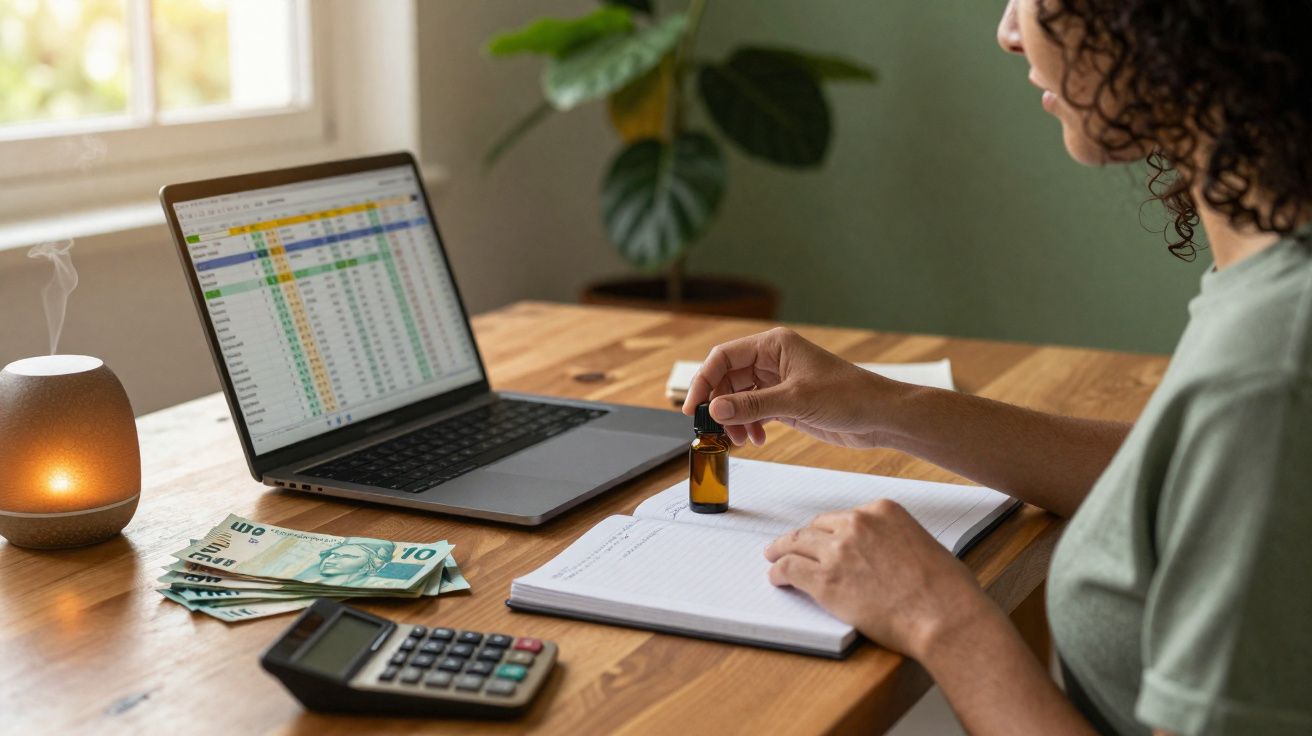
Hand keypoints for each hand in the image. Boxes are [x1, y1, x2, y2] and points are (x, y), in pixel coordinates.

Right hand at [681, 327, 902, 447]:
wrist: (880, 416)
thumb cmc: (848, 396)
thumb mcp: (795, 400)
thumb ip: (751, 404)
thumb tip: (715, 409)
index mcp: (774, 345)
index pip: (724, 357)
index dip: (704, 381)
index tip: (693, 408)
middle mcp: (773, 359)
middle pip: (728, 379)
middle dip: (720, 405)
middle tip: (715, 430)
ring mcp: (779, 381)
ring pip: (739, 397)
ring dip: (735, 419)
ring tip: (742, 440)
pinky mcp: (787, 402)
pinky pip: (755, 411)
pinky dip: (750, 425)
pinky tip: (758, 439)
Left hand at [764, 499, 991, 658]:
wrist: (943, 614)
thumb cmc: (945, 589)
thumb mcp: (923, 545)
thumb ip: (895, 541)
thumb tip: (883, 556)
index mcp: (883, 511)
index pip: (845, 517)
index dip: (831, 531)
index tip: (825, 538)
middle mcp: (857, 524)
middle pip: (818, 527)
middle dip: (804, 537)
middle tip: (791, 544)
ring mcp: (838, 550)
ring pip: (797, 543)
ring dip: (781, 549)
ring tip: (772, 555)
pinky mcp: (825, 579)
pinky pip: (790, 568)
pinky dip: (778, 572)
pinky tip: (775, 577)